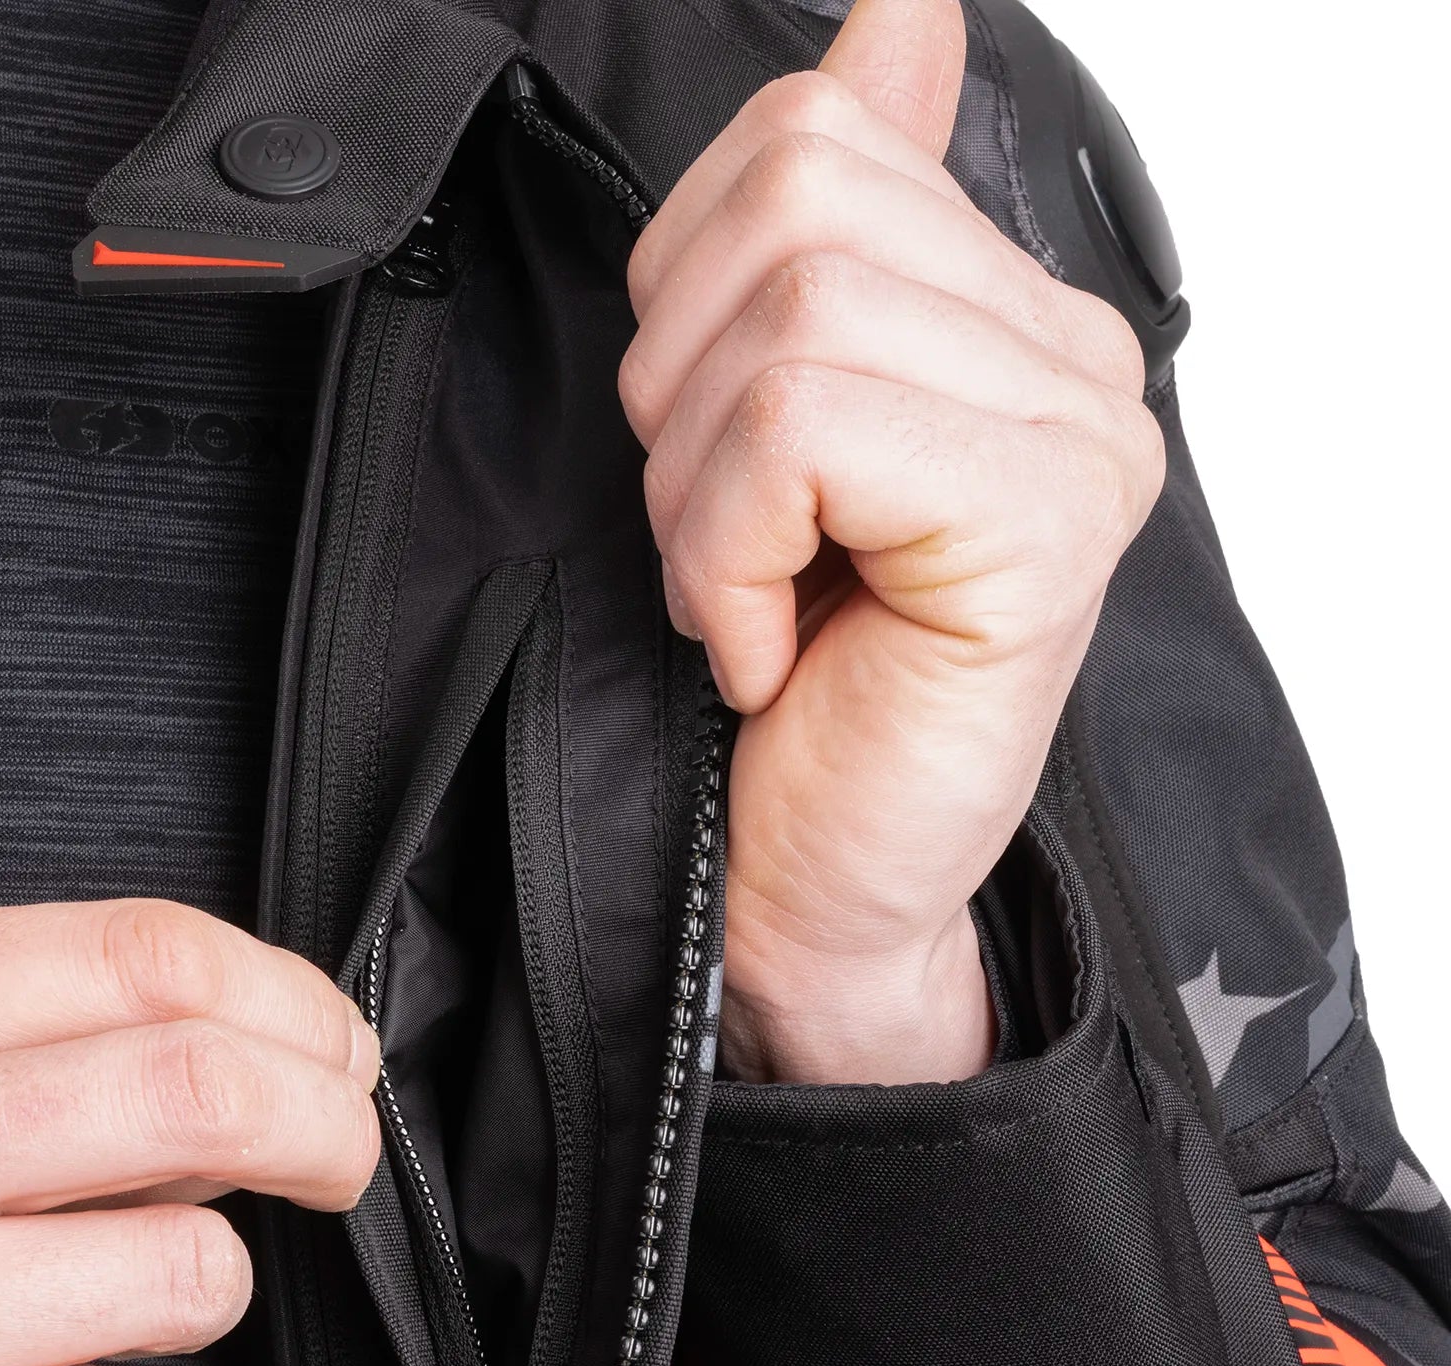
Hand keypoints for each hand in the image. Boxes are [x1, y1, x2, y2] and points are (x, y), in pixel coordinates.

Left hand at [619, 0, 1165, 1083]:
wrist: (805, 888)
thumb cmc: (779, 689)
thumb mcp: (760, 438)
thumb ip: (829, 231)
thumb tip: (893, 16)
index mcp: (1005, 314)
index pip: (808, 133)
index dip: (685, 291)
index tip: (716, 452)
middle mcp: (1069, 356)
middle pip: (792, 198)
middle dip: (679, 391)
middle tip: (722, 542)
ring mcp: (1076, 434)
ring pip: (788, 320)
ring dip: (698, 495)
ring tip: (743, 603)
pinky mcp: (1043, 521)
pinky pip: (803, 431)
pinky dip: (731, 555)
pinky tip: (769, 648)